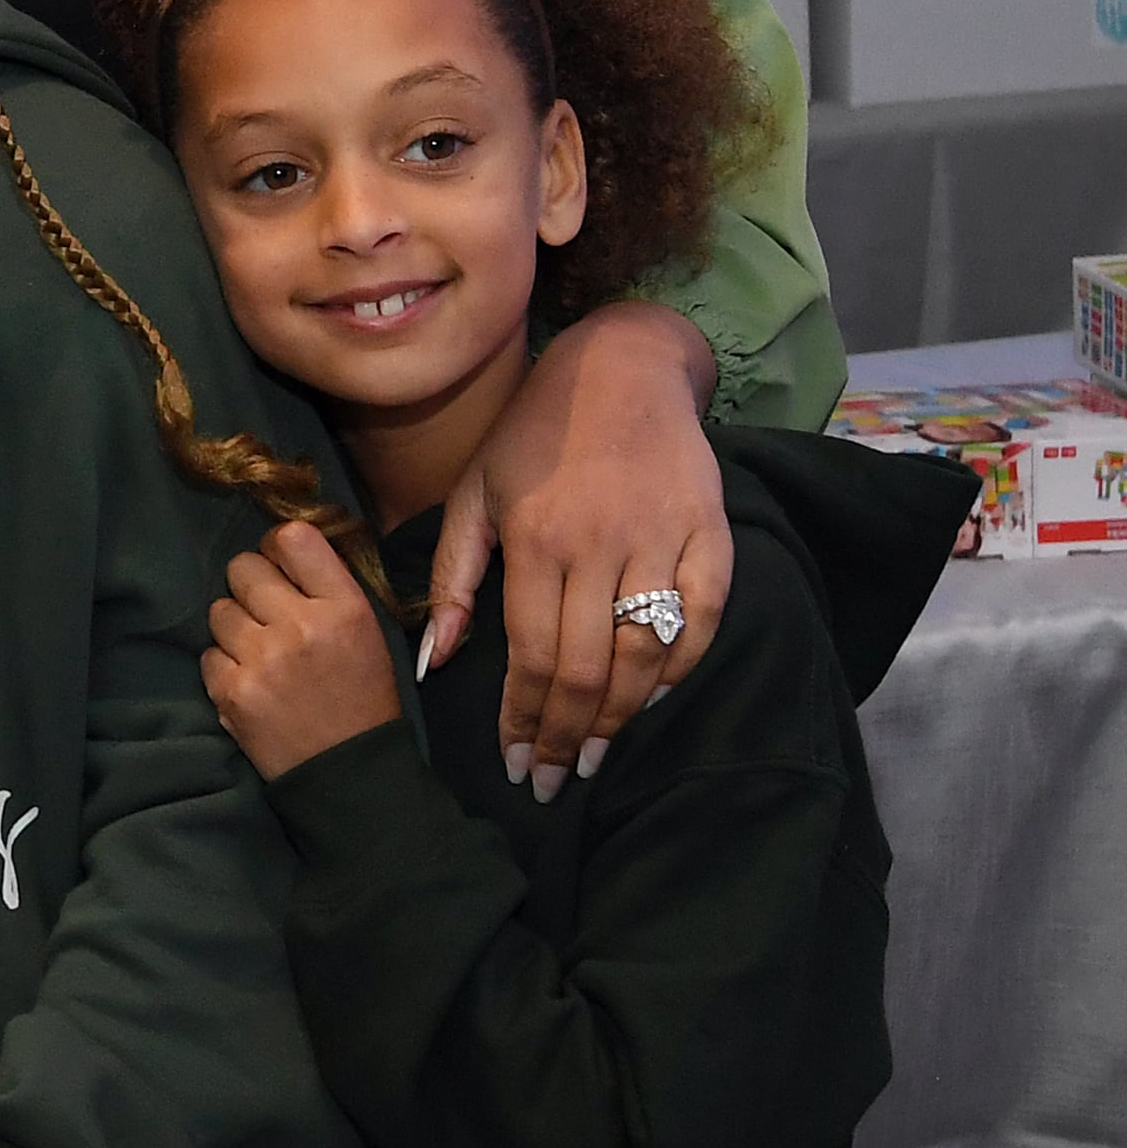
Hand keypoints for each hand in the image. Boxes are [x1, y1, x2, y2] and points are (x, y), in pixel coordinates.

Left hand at [200, 521, 403, 784]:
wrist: (352, 779)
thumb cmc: (363, 702)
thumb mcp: (366, 634)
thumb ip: (327, 589)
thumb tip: (281, 550)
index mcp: (344, 608)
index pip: (292, 538)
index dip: (277, 548)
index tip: (280, 566)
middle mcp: (301, 625)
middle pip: (243, 568)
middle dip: (251, 588)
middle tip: (267, 615)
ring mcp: (262, 659)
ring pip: (219, 610)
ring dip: (235, 629)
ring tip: (261, 656)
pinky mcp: (232, 693)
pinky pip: (208, 655)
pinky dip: (224, 669)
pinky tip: (251, 685)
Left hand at [427, 301, 728, 790]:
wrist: (620, 367)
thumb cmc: (533, 433)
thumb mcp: (473, 492)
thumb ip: (453, 578)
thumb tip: (436, 659)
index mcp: (536, 538)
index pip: (530, 655)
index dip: (521, 720)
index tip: (513, 763)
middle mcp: (600, 544)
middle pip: (587, 669)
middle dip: (564, 736)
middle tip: (550, 780)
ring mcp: (662, 539)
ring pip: (645, 656)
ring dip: (620, 719)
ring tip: (593, 755)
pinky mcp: (710, 533)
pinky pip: (701, 621)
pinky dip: (681, 670)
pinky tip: (653, 700)